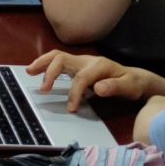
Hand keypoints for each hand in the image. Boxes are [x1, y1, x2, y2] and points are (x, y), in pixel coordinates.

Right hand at [25, 50, 162, 111]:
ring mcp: (81, 61)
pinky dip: (46, 65)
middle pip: (62, 58)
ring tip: (29, 71)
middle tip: (42, 89)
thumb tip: (98, 88)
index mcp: (98, 65)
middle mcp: (87, 60)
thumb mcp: (129, 87)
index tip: (71, 109)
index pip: (80, 78)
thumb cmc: (132, 84)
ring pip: (57, 56)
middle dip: (49, 71)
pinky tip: (38, 71)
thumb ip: (114, 87)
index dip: (74, 93)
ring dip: (42, 63)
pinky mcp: (78, 66)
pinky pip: (58, 61)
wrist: (135, 78)